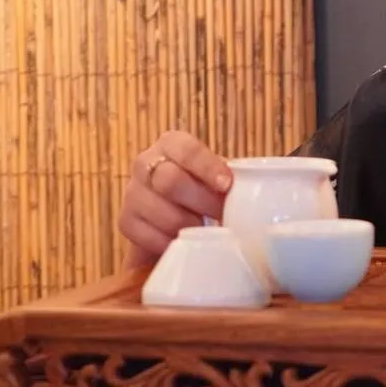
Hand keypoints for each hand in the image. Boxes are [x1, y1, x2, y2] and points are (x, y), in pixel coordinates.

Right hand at [119, 131, 231, 268]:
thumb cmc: (206, 191)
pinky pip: (144, 234)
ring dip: (187, 224)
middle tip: (222, 215)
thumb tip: (260, 191)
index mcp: (172, 144)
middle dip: (201, 201)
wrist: (177, 217)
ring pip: (159, 210)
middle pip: (169, 180)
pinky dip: (169, 241)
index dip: (207, 167)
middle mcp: (145, 162)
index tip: (227, 186)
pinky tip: (183, 243)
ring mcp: (132, 191)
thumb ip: (232, 178)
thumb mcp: (219, 178)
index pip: (187, 148)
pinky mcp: (125, 220)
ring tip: (206, 231)